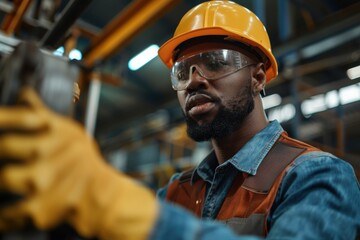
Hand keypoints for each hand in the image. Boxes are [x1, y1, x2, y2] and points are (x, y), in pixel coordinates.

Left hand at [0, 87, 157, 238]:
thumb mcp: (70, 133)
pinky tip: (1, 216)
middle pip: (6, 146)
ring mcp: (47, 180)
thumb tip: (25, 93)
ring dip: (1, 180)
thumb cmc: (84, 163)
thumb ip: (43, 115)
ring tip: (1, 182)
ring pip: (5, 178)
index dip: (1, 118)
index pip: (22, 117)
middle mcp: (53, 151)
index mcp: (58, 131)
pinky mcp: (42, 208)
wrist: (105, 196)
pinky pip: (8, 214)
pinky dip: (2, 217)